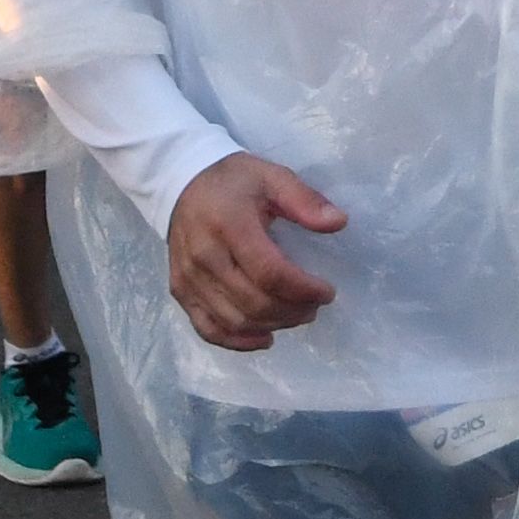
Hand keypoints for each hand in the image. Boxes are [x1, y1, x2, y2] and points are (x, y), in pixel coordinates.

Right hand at [167, 152, 347, 345]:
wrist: (181, 184)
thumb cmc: (233, 181)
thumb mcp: (272, 177)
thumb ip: (305, 200)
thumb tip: (338, 223)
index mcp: (229, 225)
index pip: (270, 273)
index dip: (303, 290)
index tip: (327, 291)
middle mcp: (204, 256)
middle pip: (253, 302)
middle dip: (293, 311)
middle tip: (315, 305)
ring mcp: (188, 278)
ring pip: (234, 320)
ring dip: (273, 325)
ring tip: (297, 315)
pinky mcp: (180, 291)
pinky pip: (207, 328)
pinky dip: (238, 342)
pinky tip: (265, 337)